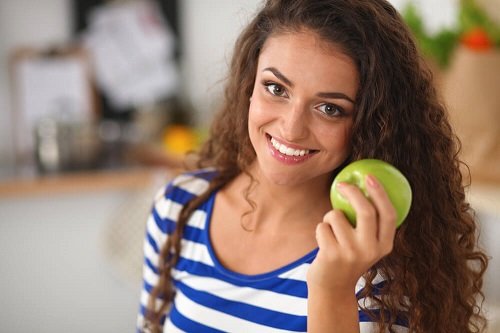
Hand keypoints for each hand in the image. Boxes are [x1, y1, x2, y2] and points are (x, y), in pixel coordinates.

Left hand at [307, 174, 396, 291]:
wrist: (332, 288)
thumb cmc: (348, 257)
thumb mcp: (366, 245)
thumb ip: (370, 224)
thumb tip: (364, 185)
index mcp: (384, 245)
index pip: (389, 214)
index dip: (380, 193)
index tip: (369, 177)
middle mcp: (371, 249)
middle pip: (366, 211)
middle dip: (353, 192)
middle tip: (342, 184)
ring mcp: (351, 253)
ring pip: (337, 215)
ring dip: (329, 217)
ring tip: (331, 231)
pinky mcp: (332, 255)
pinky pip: (322, 226)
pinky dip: (320, 229)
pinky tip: (324, 243)